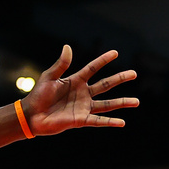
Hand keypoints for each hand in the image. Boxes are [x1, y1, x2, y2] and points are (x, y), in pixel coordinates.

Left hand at [22, 45, 137, 136]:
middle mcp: (83, 93)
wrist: (31, 115)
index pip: (93, 68)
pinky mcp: (81, 120)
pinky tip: (122, 122)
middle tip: (134, 73)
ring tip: (136, 101)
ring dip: (121, 102)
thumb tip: (68, 47)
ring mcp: (83, 107)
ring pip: (107, 103)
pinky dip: (110, 122)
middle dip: (120, 78)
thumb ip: (61, 64)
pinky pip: (98, 121)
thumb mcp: (49, 77)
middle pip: (105, 84)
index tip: (115, 53)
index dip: (103, 60)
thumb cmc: (38, 95)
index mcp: (75, 81)